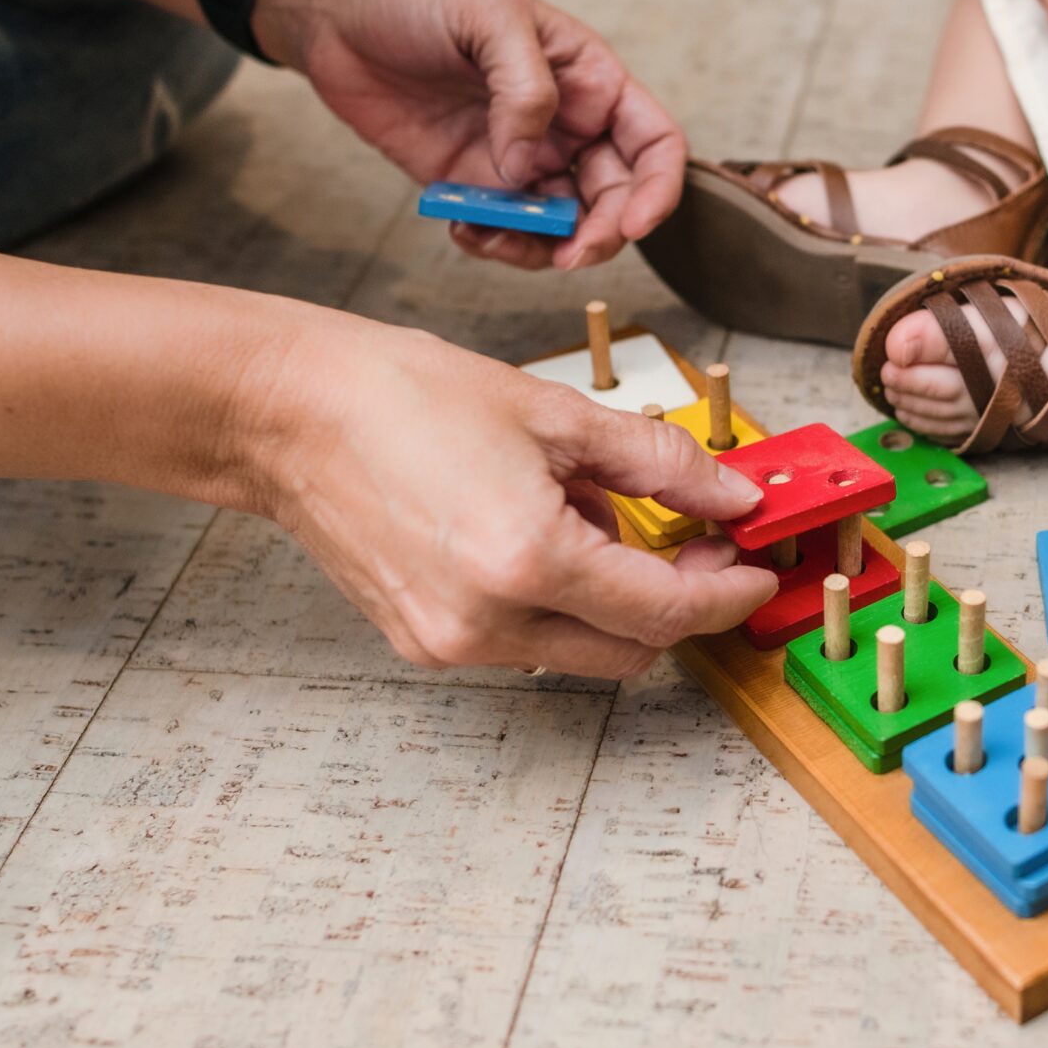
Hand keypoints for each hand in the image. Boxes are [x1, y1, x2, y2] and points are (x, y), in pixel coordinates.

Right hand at [232, 313, 778, 677]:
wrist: (289, 414)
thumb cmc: (404, 397)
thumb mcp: (555, 415)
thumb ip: (661, 464)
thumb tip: (733, 497)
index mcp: (528, 560)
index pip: (667, 611)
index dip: (728, 594)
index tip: (758, 569)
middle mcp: (487, 621)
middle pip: (633, 649)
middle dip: (678, 600)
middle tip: (696, 539)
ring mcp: (450, 642)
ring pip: (580, 651)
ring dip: (613, 599)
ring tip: (587, 512)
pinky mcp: (422, 643)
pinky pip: (526, 642)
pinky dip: (557, 601)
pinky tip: (537, 532)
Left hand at [252, 0, 687, 270]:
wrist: (333, 10)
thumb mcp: (487, 14)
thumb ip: (525, 87)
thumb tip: (529, 166)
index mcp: (586, 77)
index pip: (654, 142)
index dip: (658, 189)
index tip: (631, 225)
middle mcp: (562, 124)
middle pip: (613, 198)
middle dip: (599, 235)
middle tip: (567, 254)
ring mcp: (516, 157)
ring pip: (559, 227)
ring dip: (540, 248)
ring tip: (494, 235)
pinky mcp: (467, 181)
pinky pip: (501, 229)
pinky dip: (493, 243)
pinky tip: (462, 227)